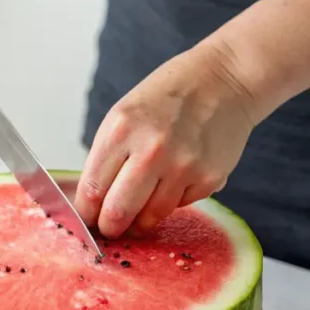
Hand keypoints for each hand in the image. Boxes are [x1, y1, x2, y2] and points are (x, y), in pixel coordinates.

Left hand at [75, 43, 258, 238]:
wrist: (224, 80)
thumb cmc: (165, 99)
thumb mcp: (122, 117)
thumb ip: (106, 158)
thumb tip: (91, 202)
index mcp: (120, 131)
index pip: (91, 191)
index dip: (86, 214)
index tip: (87, 220)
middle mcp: (151, 150)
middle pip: (117, 212)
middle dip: (108, 228)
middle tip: (108, 229)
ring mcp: (183, 166)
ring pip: (149, 217)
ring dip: (139, 222)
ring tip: (136, 215)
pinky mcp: (209, 179)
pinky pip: (179, 207)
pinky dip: (170, 203)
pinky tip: (172, 183)